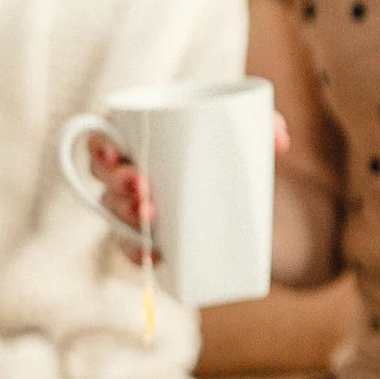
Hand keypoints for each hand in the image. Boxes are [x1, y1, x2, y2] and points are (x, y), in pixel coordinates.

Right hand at [86, 113, 290, 265]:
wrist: (248, 209)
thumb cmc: (234, 157)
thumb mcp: (250, 136)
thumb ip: (266, 124)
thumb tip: (280, 139)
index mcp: (142, 136)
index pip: (104, 134)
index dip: (99, 143)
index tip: (115, 151)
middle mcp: (131, 170)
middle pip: (104, 176)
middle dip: (116, 182)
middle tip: (144, 187)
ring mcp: (137, 206)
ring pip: (113, 211)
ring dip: (124, 216)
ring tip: (151, 217)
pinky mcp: (150, 237)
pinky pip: (132, 248)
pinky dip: (139, 254)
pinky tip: (154, 255)